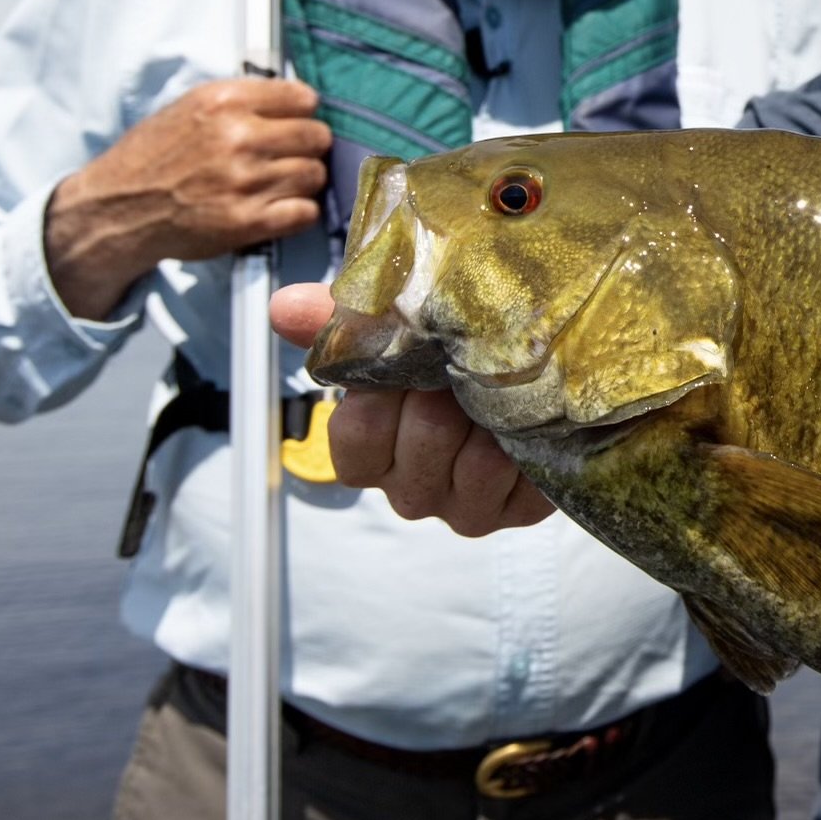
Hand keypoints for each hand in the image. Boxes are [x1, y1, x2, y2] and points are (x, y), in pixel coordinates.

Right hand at [46, 78, 332, 318]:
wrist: (115, 209)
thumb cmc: (153, 157)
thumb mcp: (189, 108)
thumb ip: (243, 101)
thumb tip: (300, 101)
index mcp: (222, 102)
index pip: (303, 98)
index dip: (303, 113)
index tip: (294, 123)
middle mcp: (236, 137)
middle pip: (317, 137)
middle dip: (308, 147)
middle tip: (290, 157)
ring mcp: (243, 181)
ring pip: (315, 175)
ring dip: (303, 182)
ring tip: (278, 184)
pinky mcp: (246, 221)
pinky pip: (306, 212)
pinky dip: (298, 213)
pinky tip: (278, 208)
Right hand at [270, 283, 555, 536]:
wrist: (536, 381)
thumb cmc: (451, 364)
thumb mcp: (394, 338)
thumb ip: (342, 327)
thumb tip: (284, 307)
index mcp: (371, 455)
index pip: (356, 432)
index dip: (386, 388)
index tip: (412, 354)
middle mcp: (411, 492)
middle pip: (426, 436)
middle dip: (452, 389)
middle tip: (469, 361)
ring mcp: (464, 509)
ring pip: (478, 461)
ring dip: (497, 413)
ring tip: (503, 388)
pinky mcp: (517, 512)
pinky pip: (524, 477)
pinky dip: (530, 439)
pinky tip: (531, 420)